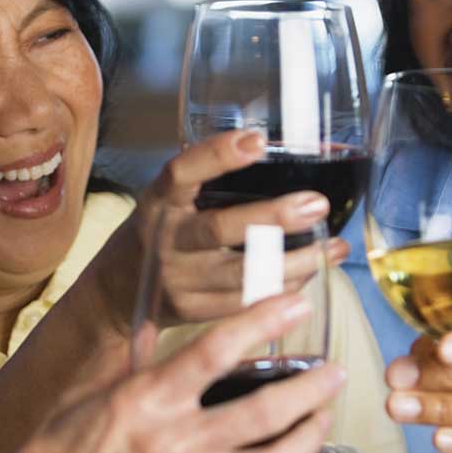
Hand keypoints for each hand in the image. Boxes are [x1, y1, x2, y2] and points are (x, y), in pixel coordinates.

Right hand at [8, 290, 344, 452]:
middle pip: (268, 408)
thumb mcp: (92, 405)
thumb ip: (145, 383)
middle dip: (313, 385)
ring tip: (321, 415)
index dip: (263, 322)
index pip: (218, 350)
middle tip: (334, 370)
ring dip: (309, 431)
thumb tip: (189, 361)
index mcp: (145, 404)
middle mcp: (176, 447)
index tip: (294, 306)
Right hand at [88, 130, 348, 331]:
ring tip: (334, 248)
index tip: (258, 140)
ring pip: (242, 274)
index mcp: (158, 201)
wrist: (117, 293)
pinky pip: (245, 302)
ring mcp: (177, 280)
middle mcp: (164, 240)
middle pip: (218, 229)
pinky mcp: (192, 312)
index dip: (217, 156)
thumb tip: (274, 150)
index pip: (182, 172)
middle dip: (273, 217)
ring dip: (295, 263)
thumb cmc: (158, 234)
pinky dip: (283, 289)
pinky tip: (311, 274)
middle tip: (317, 204)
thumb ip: (206, 182)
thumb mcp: (167, 201)